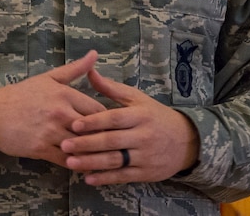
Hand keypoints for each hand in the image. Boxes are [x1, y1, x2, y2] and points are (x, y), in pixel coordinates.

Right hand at [0, 51, 106, 167]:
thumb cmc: (22, 94)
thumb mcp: (49, 78)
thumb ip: (75, 69)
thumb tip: (95, 54)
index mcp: (65, 95)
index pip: (98, 110)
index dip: (108, 119)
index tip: (113, 126)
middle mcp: (60, 113)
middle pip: (93, 129)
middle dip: (104, 137)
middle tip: (115, 144)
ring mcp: (50, 132)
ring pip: (81, 146)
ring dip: (93, 153)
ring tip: (106, 159)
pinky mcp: (41, 149)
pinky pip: (66, 160)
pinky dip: (77, 163)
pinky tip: (85, 166)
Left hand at [60, 67, 198, 185]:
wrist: (185, 140)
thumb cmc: (155, 116)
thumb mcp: (137, 99)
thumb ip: (112, 88)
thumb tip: (90, 72)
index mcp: (140, 115)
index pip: (114, 118)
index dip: (94, 122)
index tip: (74, 125)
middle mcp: (143, 135)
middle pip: (111, 141)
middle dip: (86, 144)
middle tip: (64, 145)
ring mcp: (145, 156)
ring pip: (115, 160)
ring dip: (91, 163)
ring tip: (70, 163)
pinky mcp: (145, 173)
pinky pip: (122, 176)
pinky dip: (105, 178)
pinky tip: (88, 178)